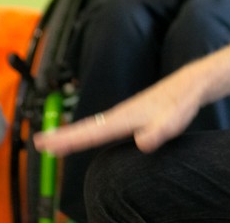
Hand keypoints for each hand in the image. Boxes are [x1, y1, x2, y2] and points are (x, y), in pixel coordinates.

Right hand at [35, 68, 201, 157]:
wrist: (189, 84)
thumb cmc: (180, 103)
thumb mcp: (174, 120)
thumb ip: (160, 131)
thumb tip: (142, 143)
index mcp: (125, 118)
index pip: (92, 131)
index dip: (69, 139)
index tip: (47, 143)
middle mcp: (120, 114)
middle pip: (86, 128)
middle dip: (63, 136)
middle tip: (40, 143)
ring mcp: (124, 114)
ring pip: (93, 125)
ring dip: (72, 134)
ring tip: (53, 144)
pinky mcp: (130, 115)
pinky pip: (102, 125)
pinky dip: (87, 131)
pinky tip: (85, 136)